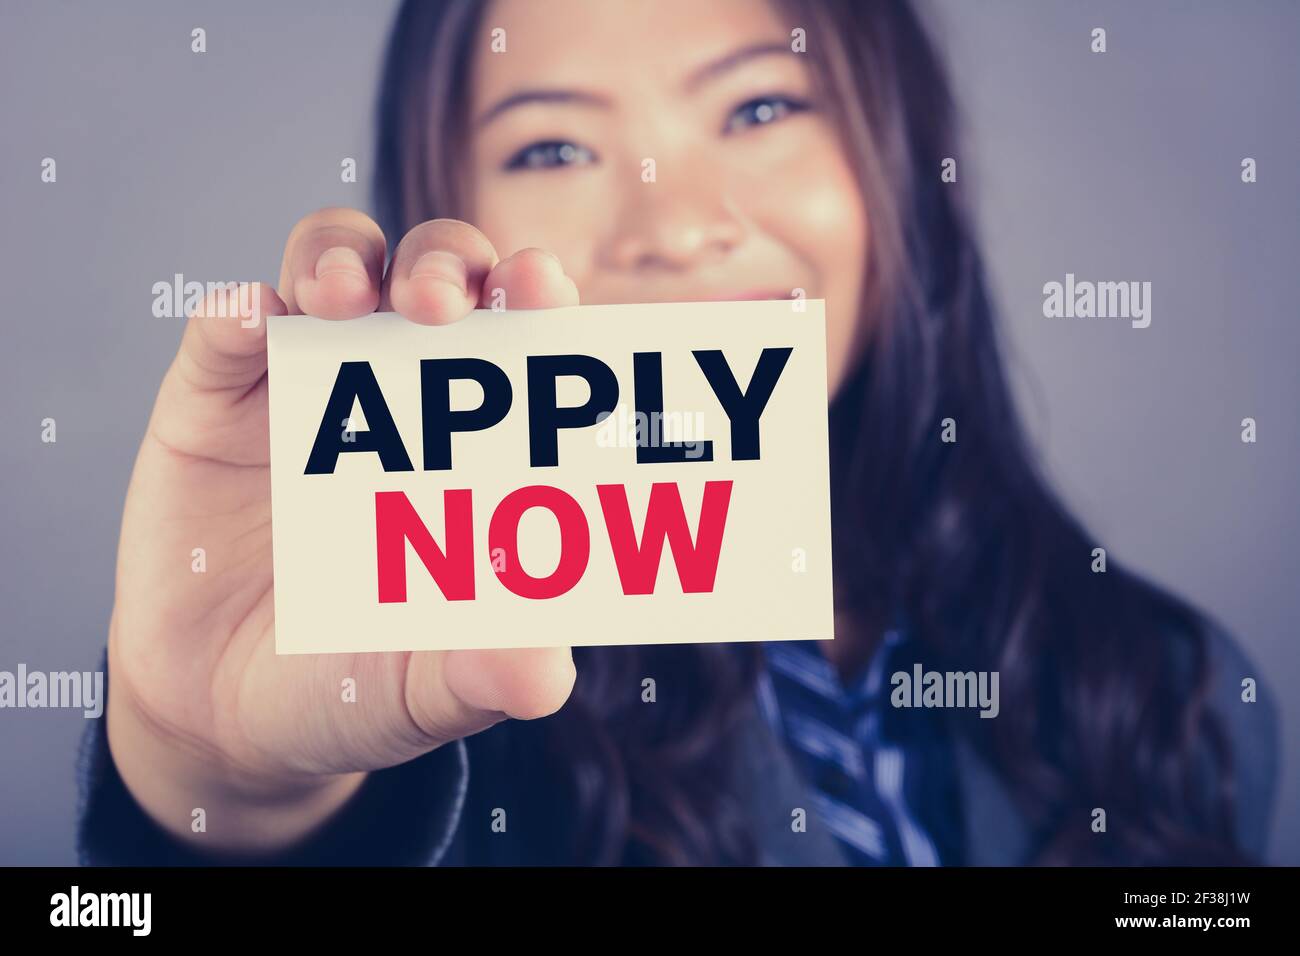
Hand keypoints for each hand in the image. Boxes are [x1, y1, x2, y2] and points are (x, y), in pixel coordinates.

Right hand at [107, 208, 579, 853]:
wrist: (225, 720)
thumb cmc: (354, 688)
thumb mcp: (424, 689)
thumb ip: (481, 675)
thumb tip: (548, 674)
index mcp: (473, 440)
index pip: (521, 334)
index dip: (537, 294)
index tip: (544, 291)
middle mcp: (397, 391)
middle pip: (433, 276)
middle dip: (443, 265)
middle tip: (439, 301)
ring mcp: (301, 387)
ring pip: (332, 269)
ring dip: (343, 261)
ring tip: (342, 295)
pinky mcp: (211, 403)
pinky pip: (222, 334)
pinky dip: (235, 313)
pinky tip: (248, 318)